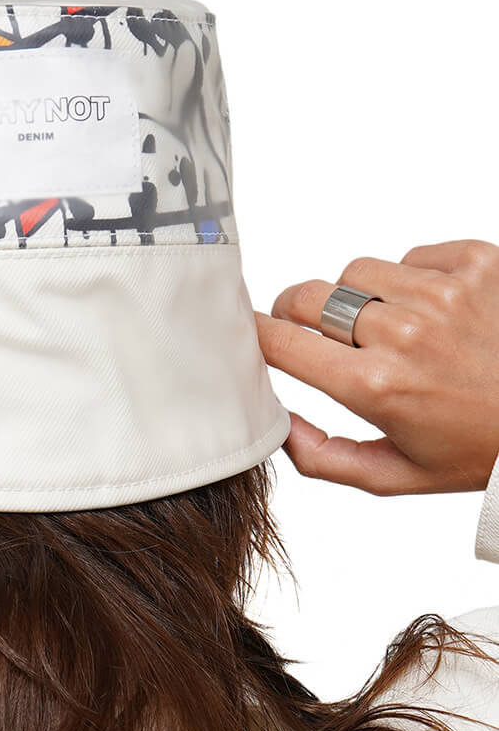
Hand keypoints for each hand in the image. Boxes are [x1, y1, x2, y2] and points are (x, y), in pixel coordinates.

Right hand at [254, 239, 498, 495]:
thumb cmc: (477, 448)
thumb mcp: (394, 474)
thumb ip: (321, 457)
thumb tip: (276, 424)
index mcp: (375, 386)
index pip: (280, 341)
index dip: (256, 335)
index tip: (254, 336)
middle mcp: (404, 333)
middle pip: (308, 296)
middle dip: (297, 312)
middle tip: (313, 330)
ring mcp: (441, 292)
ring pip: (357, 272)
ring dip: (358, 297)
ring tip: (388, 326)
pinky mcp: (475, 262)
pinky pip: (410, 256)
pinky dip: (411, 279)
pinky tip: (434, 312)